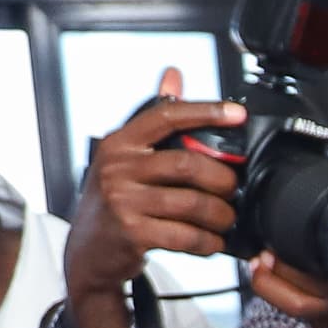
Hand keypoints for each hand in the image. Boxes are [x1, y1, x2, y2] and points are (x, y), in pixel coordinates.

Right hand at [62, 69, 244, 327]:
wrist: (88, 252)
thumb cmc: (115, 201)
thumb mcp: (126, 157)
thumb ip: (154, 119)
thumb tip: (173, 75)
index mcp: (119, 143)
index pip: (167, 116)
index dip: (206, 111)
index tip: (238, 114)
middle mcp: (117, 168)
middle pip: (188, 165)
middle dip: (222, 180)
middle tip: (233, 190)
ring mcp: (122, 201)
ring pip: (192, 204)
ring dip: (220, 215)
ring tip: (227, 219)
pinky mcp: (132, 234)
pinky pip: (186, 236)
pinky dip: (208, 241)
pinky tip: (213, 241)